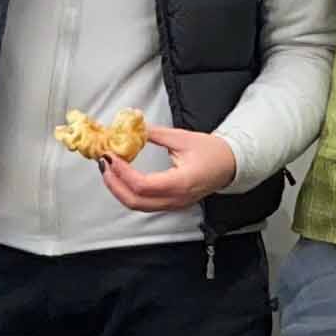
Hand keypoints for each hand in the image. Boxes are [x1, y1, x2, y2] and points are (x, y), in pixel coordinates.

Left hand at [101, 124, 239, 213]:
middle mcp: (176, 198)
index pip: (142, 185)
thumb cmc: (213, 152)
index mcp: (181, 182)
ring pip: (138, 206)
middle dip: (114, 184)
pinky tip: (123, 179)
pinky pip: (145, 204)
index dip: (122, 172)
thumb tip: (133, 129)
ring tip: (110, 170)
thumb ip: (155, 135)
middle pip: (136, 201)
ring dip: (119, 190)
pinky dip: (129, 193)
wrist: (230, 165)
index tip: (111, 157)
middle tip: (105, 164)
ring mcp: (174, 204)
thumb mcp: (182, 138)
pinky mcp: (172, 204)